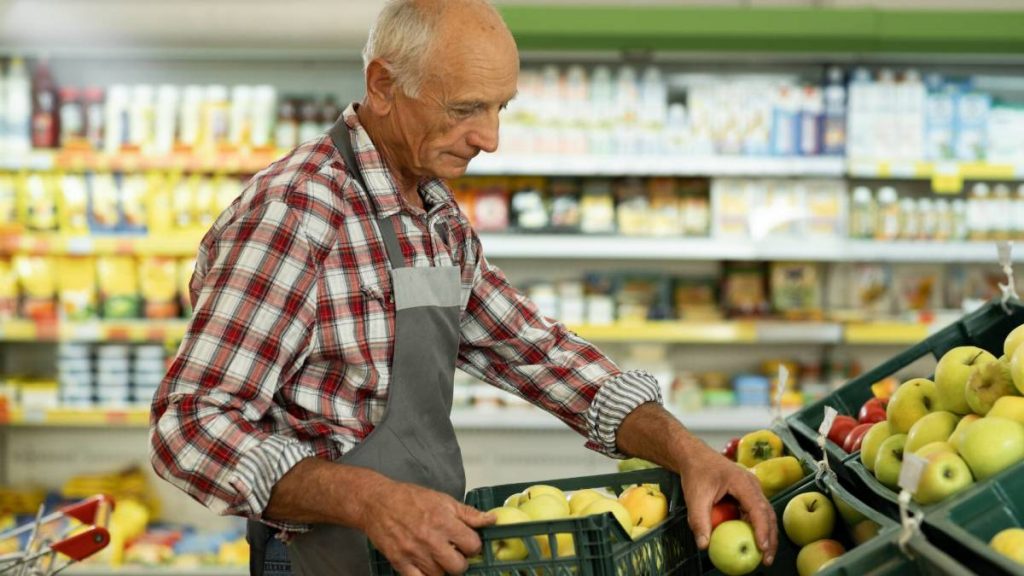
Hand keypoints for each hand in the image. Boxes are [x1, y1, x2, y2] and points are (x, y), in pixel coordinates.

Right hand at [360, 478, 494, 575]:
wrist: (377, 502)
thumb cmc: (410, 499)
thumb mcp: (443, 500)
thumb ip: (468, 514)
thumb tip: (492, 520)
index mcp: (444, 521)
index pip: (472, 545)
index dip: (473, 545)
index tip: (468, 543)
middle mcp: (431, 539)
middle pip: (458, 566)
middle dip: (460, 561)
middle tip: (454, 554)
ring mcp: (415, 553)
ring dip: (443, 570)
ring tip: (439, 559)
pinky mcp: (400, 563)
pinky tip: (427, 569)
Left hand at [678, 443, 777, 565]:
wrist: (694, 456)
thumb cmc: (696, 471)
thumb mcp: (695, 497)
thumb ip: (699, 520)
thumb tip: (703, 545)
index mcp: (742, 482)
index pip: (757, 508)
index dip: (762, 529)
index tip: (762, 546)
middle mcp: (752, 485)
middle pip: (768, 513)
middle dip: (770, 537)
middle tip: (767, 559)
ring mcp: (752, 489)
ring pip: (765, 514)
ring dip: (766, 534)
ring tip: (764, 555)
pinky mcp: (747, 494)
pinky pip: (756, 512)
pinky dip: (757, 527)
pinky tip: (752, 541)